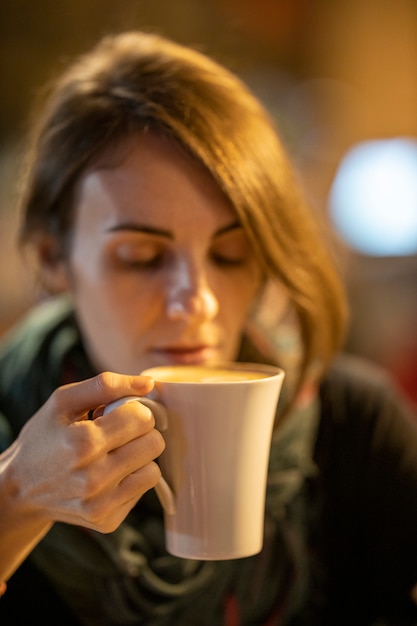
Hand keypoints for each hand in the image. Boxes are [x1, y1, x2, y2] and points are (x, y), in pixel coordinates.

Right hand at [1, 372, 164, 532]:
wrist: (20, 488)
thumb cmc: (45, 437)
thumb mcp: (63, 401)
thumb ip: (106, 385)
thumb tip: (149, 383)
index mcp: (83, 443)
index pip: (143, 418)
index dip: (134, 411)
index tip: (119, 414)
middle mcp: (93, 478)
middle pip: (154, 444)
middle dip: (140, 434)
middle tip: (119, 434)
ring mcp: (100, 505)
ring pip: (154, 470)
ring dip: (139, 459)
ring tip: (114, 454)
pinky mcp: (106, 522)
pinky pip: (143, 492)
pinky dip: (131, 480)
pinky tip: (109, 475)